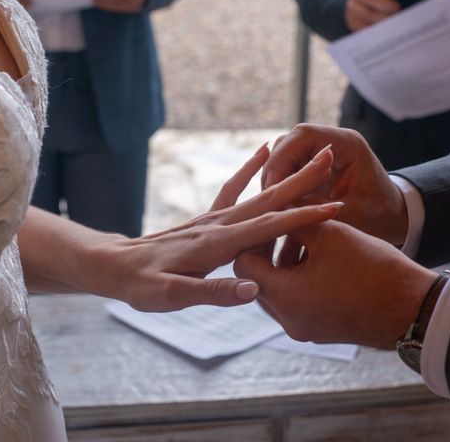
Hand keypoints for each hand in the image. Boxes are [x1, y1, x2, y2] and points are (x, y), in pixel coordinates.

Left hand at [76, 144, 340, 310]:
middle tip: (331, 156)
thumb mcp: (172, 297)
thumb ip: (212, 293)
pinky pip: (234, 188)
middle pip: (269, 198)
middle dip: (303, 179)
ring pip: (259, 191)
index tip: (334, 205)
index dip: (303, 217)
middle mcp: (220, 224)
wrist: (114, 265)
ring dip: (288, 174)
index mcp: (218, 243)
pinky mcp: (209, 217)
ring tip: (314, 155)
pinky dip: (250, 169)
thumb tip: (252, 290)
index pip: (268, 227)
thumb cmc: (142, 285)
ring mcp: (215, 217)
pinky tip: (263, 152)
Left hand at [235, 221, 435, 348]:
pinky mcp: (320, 330)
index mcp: (284, 297)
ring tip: (305, 239)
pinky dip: (300, 280)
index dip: (253, 238)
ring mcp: (304, 328)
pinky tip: (319, 258)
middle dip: (268, 251)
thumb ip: (295, 220)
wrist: (413, 308)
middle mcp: (288, 320)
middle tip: (283, 226)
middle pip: (259, 281)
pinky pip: (297, 303)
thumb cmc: (372, 267)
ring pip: (279, 291)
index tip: (268, 219)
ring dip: (285, 265)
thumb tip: (276, 208)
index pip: (244, 266)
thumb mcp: (329, 235)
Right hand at [263, 124, 407, 245]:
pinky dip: (281, 185)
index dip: (281, 159)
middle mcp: (334, 142)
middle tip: (265, 200)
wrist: (395, 217)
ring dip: (274, 178)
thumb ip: (314, 209)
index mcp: (348, 144)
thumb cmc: (379, 217)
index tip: (272, 188)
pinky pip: (289, 168)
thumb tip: (277, 208)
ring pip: (285, 155)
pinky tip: (276, 206)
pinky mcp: (316, 165)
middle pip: (289, 143)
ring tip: (269, 206)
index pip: (304, 135)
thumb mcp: (349, 216)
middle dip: (273, 170)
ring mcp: (323, 152)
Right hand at [345, 0, 410, 31]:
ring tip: (391, 19)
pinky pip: (365, 27)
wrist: (367, 7)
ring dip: (382, 18)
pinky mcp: (353, 21)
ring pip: (368, 14)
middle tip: (396, 8)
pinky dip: (376, 28)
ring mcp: (353, 7)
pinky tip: (383, 27)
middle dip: (386, 4)